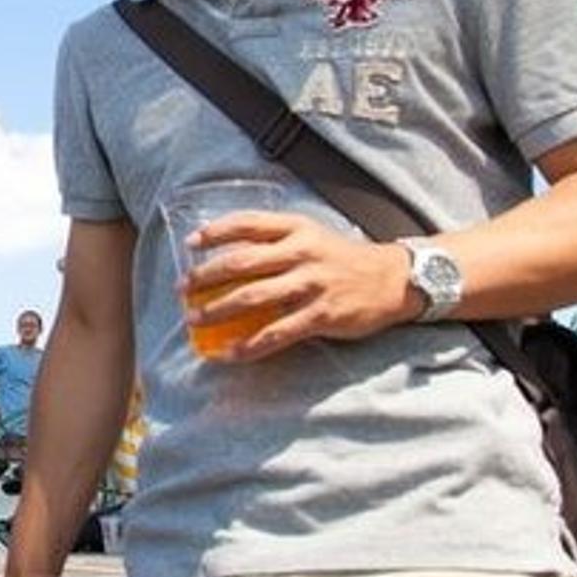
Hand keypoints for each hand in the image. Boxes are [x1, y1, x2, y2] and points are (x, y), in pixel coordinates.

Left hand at [182, 210, 420, 361]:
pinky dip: (250, 345)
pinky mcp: (322, 315)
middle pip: (242, 262)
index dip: (214, 232)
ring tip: (194, 320)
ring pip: (254, 297)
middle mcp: (302, 253)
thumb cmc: (343, 258)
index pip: (247, 223)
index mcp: (297, 229)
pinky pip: (278, 332)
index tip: (190, 244)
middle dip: (206, 277)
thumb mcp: (312, 235)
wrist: (393, 279)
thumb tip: (228, 251)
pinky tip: (230, 352)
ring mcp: (312, 285)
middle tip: (183, 289)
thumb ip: (276, 239)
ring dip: (218, 310)